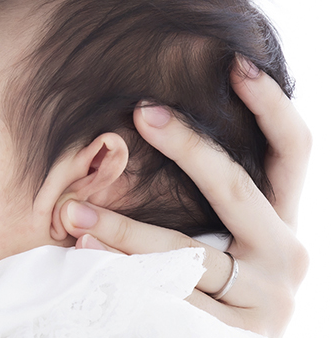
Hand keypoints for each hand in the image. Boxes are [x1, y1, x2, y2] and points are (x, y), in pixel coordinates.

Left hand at [60, 58, 309, 336]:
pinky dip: (124, 277)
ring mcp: (265, 302)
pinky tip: (86, 261)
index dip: (271, 105)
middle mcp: (286, 257)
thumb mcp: (219, 243)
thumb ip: (205, 201)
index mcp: (281, 225)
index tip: (235, 62)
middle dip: (189, 146)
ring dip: (124, 230)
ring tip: (72, 212)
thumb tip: (148, 119)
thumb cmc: (209, 293)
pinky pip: (170, 298)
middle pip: (237, 188)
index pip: (293, 152)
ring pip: (188, 253)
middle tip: (142, 111)